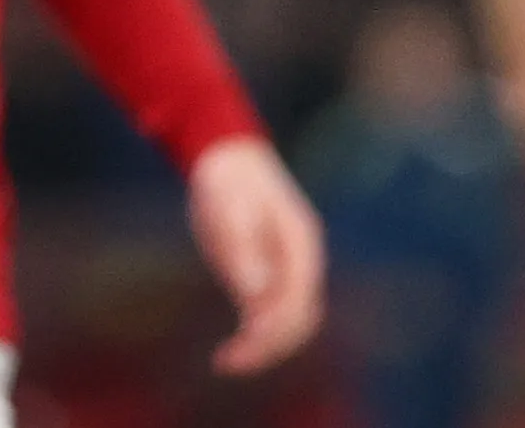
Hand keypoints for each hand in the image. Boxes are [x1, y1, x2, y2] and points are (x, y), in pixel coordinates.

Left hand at [187, 135, 326, 376]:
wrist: (226, 160)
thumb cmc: (228, 181)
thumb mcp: (229, 208)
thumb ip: (243, 249)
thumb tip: (254, 294)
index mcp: (300, 244)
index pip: (300, 298)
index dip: (276, 327)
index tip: (245, 342)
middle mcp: (300, 263)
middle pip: (300, 319)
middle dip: (270, 346)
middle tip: (229, 361)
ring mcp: (285, 272)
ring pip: (288, 325)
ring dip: (262, 349)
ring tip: (224, 363)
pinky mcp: (265, 279)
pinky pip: (267, 319)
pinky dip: (252, 339)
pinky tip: (228, 353)